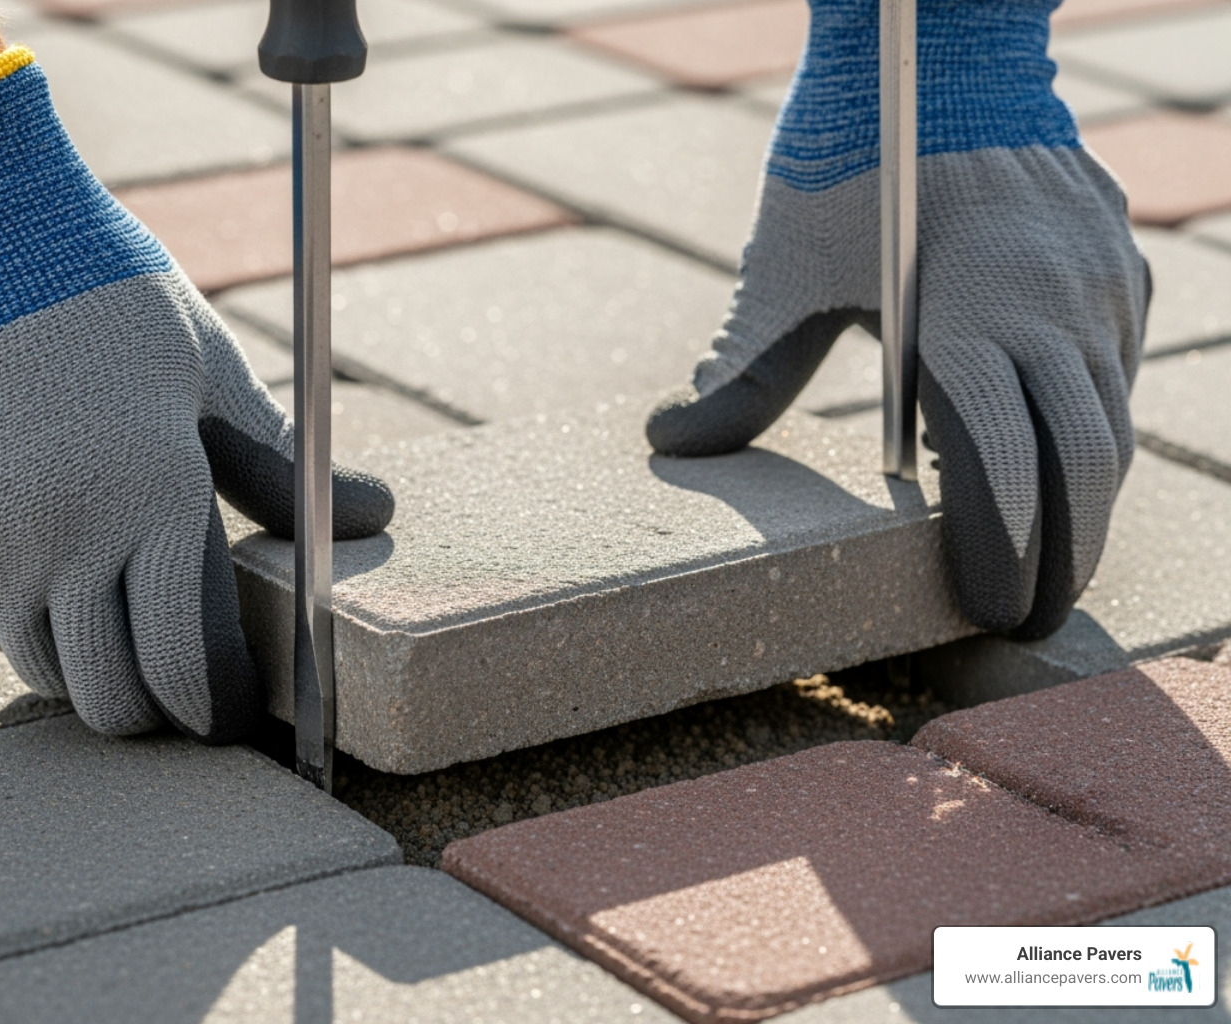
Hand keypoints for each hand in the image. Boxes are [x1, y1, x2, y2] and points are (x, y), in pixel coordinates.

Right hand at [0, 50, 391, 739]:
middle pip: (109, 694)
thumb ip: (280, 467)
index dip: (214, 703)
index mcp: (155, 502)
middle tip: (168, 683)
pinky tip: (32, 567)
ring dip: (77, 660)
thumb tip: (375, 512)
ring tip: (103, 619)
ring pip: (36, 665)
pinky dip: (8, 617)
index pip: (190, 664)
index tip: (225, 707)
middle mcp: (62, 543)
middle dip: (150, 707)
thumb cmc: (111, 300)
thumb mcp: (210, 375)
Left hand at [647, 147, 1146, 637]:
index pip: (1007, 472)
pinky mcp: (1119, 268)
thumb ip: (740, 367)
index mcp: (967, 319)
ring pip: (1113, 427)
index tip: (986, 609)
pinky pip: (1120, 375)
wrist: (942, 44)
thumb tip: (670, 441)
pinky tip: (1055, 469)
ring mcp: (1099, 287)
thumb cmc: (850, 156)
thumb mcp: (782, 266)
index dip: (1003, 552)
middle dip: (1064, 558)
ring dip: (1086, 504)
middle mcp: (1052, 309)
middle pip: (1086, 469)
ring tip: (1044, 563)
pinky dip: (1092, 434)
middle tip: (1025, 621)